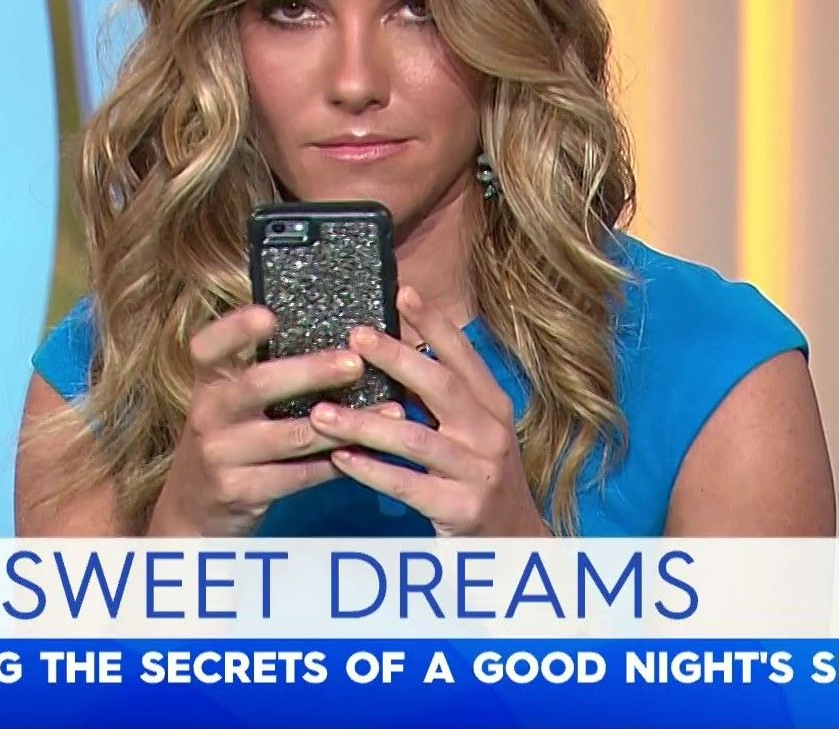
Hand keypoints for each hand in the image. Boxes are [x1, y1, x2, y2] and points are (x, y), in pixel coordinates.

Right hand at [148, 305, 404, 536]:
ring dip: (344, 423)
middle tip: (356, 362)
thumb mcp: (229, 401)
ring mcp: (222, 455)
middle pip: (259, 384)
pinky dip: (339, 462)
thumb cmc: (230, 437)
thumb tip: (331, 330)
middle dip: (311, 372)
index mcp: (208, 382)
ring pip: (291, 436)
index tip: (269, 314)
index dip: (235, 329)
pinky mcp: (240, 491)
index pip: (209, 347)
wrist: (195, 508)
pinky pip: (300, 476)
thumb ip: (261, 369)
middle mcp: (209, 413)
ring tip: (390, 410)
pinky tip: (370, 449)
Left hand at [310, 288, 550, 536]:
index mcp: (493, 407)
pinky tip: (341, 459)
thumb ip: (444, 400)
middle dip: (397, 358)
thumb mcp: (476, 433)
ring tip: (322, 412)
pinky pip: (407, 485)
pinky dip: (372, 471)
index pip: (463, 357)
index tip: (404, 292)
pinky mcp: (460, 510)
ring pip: (415, 439)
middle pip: (441, 387)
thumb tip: (398, 353)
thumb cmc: (483, 481)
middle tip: (355, 337)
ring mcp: (478, 473)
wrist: (516, 546)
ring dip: (365, 423)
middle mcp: (490, 434)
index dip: (435, 324)